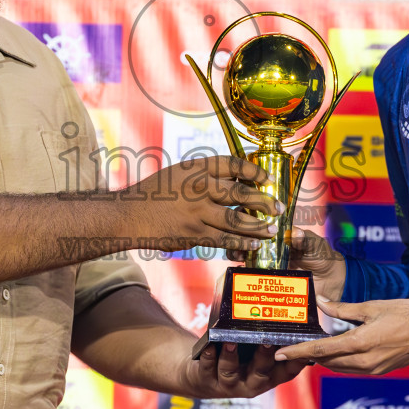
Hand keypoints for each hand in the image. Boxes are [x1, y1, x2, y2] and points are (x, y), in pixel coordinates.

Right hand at [123, 156, 281, 252]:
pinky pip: (224, 240)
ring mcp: (196, 212)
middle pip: (241, 193)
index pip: (232, 164)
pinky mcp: (193, 234)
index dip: (253, 170)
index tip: (265, 177)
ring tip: (273, 229)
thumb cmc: (153, 194)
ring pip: (237, 221)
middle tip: (280, 207)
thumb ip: (202, 176)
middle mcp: (198, 188)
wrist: (128, 215)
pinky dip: (242, 243)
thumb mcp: (177, 174)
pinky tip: (254, 245)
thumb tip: (234, 181)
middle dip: (264, 201)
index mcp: (195, 168)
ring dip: (259, 226)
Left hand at [181, 340, 309, 398]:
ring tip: (231, 341)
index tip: (304, 348)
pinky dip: (209, 357)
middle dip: (264, 357)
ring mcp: (228, 385)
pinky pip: (208, 369)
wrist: (202, 376)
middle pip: (261, 373)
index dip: (297, 362)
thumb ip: (268, 339)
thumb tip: (286, 311)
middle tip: (268, 341)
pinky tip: (209, 346)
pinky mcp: (206, 381)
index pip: (287, 372)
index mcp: (267, 377)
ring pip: (231, 373)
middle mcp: (250, 385)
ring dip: (231, 357)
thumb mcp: (254, 352)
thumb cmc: (236, 357)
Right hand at [228, 228, 346, 300]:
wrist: (329, 281)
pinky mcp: (267, 278)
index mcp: (279, 233)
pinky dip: (243, 273)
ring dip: (236, 252)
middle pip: (244, 236)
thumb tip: (296, 233)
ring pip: (243, 254)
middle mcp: (268, 245)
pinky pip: (251, 275)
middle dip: (237, 237)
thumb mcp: (315, 245)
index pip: (258, 220)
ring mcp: (265, 261)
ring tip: (237, 255)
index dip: (248, 217)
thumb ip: (306, 240)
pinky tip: (241, 270)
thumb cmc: (322, 255)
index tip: (244, 219)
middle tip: (238, 241)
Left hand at [273, 295, 408, 374]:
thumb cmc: (407, 312)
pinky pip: (352, 370)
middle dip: (308, 356)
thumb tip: (321, 302)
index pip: (321, 350)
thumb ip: (343, 308)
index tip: (280, 353)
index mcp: (361, 344)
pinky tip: (335, 351)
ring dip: (323, 360)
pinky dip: (339, 362)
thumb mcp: (372, 306)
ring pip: (338, 368)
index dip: (298, 352)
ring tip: (310, 347)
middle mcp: (365, 362)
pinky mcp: (381, 371)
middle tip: (292, 345)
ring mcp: (374, 370)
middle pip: (326, 362)